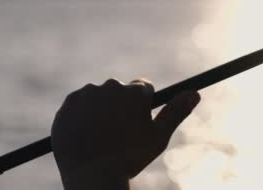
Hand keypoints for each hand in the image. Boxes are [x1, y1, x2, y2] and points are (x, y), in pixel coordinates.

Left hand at [51, 78, 200, 189]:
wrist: (92, 176)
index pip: (142, 87)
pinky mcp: (67, 106)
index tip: (137, 122)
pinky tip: (86, 135)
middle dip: (120, 105)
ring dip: (100, 109)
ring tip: (101, 136)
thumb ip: (176, 112)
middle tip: (118, 133)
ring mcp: (86, 95)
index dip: (142, 105)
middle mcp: (109, 87)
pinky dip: (82, 116)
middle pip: (119, 90)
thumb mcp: (158, 137)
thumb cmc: (131, 158)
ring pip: (97, 96)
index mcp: (134, 91)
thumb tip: (195, 93)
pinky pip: (78, 105)